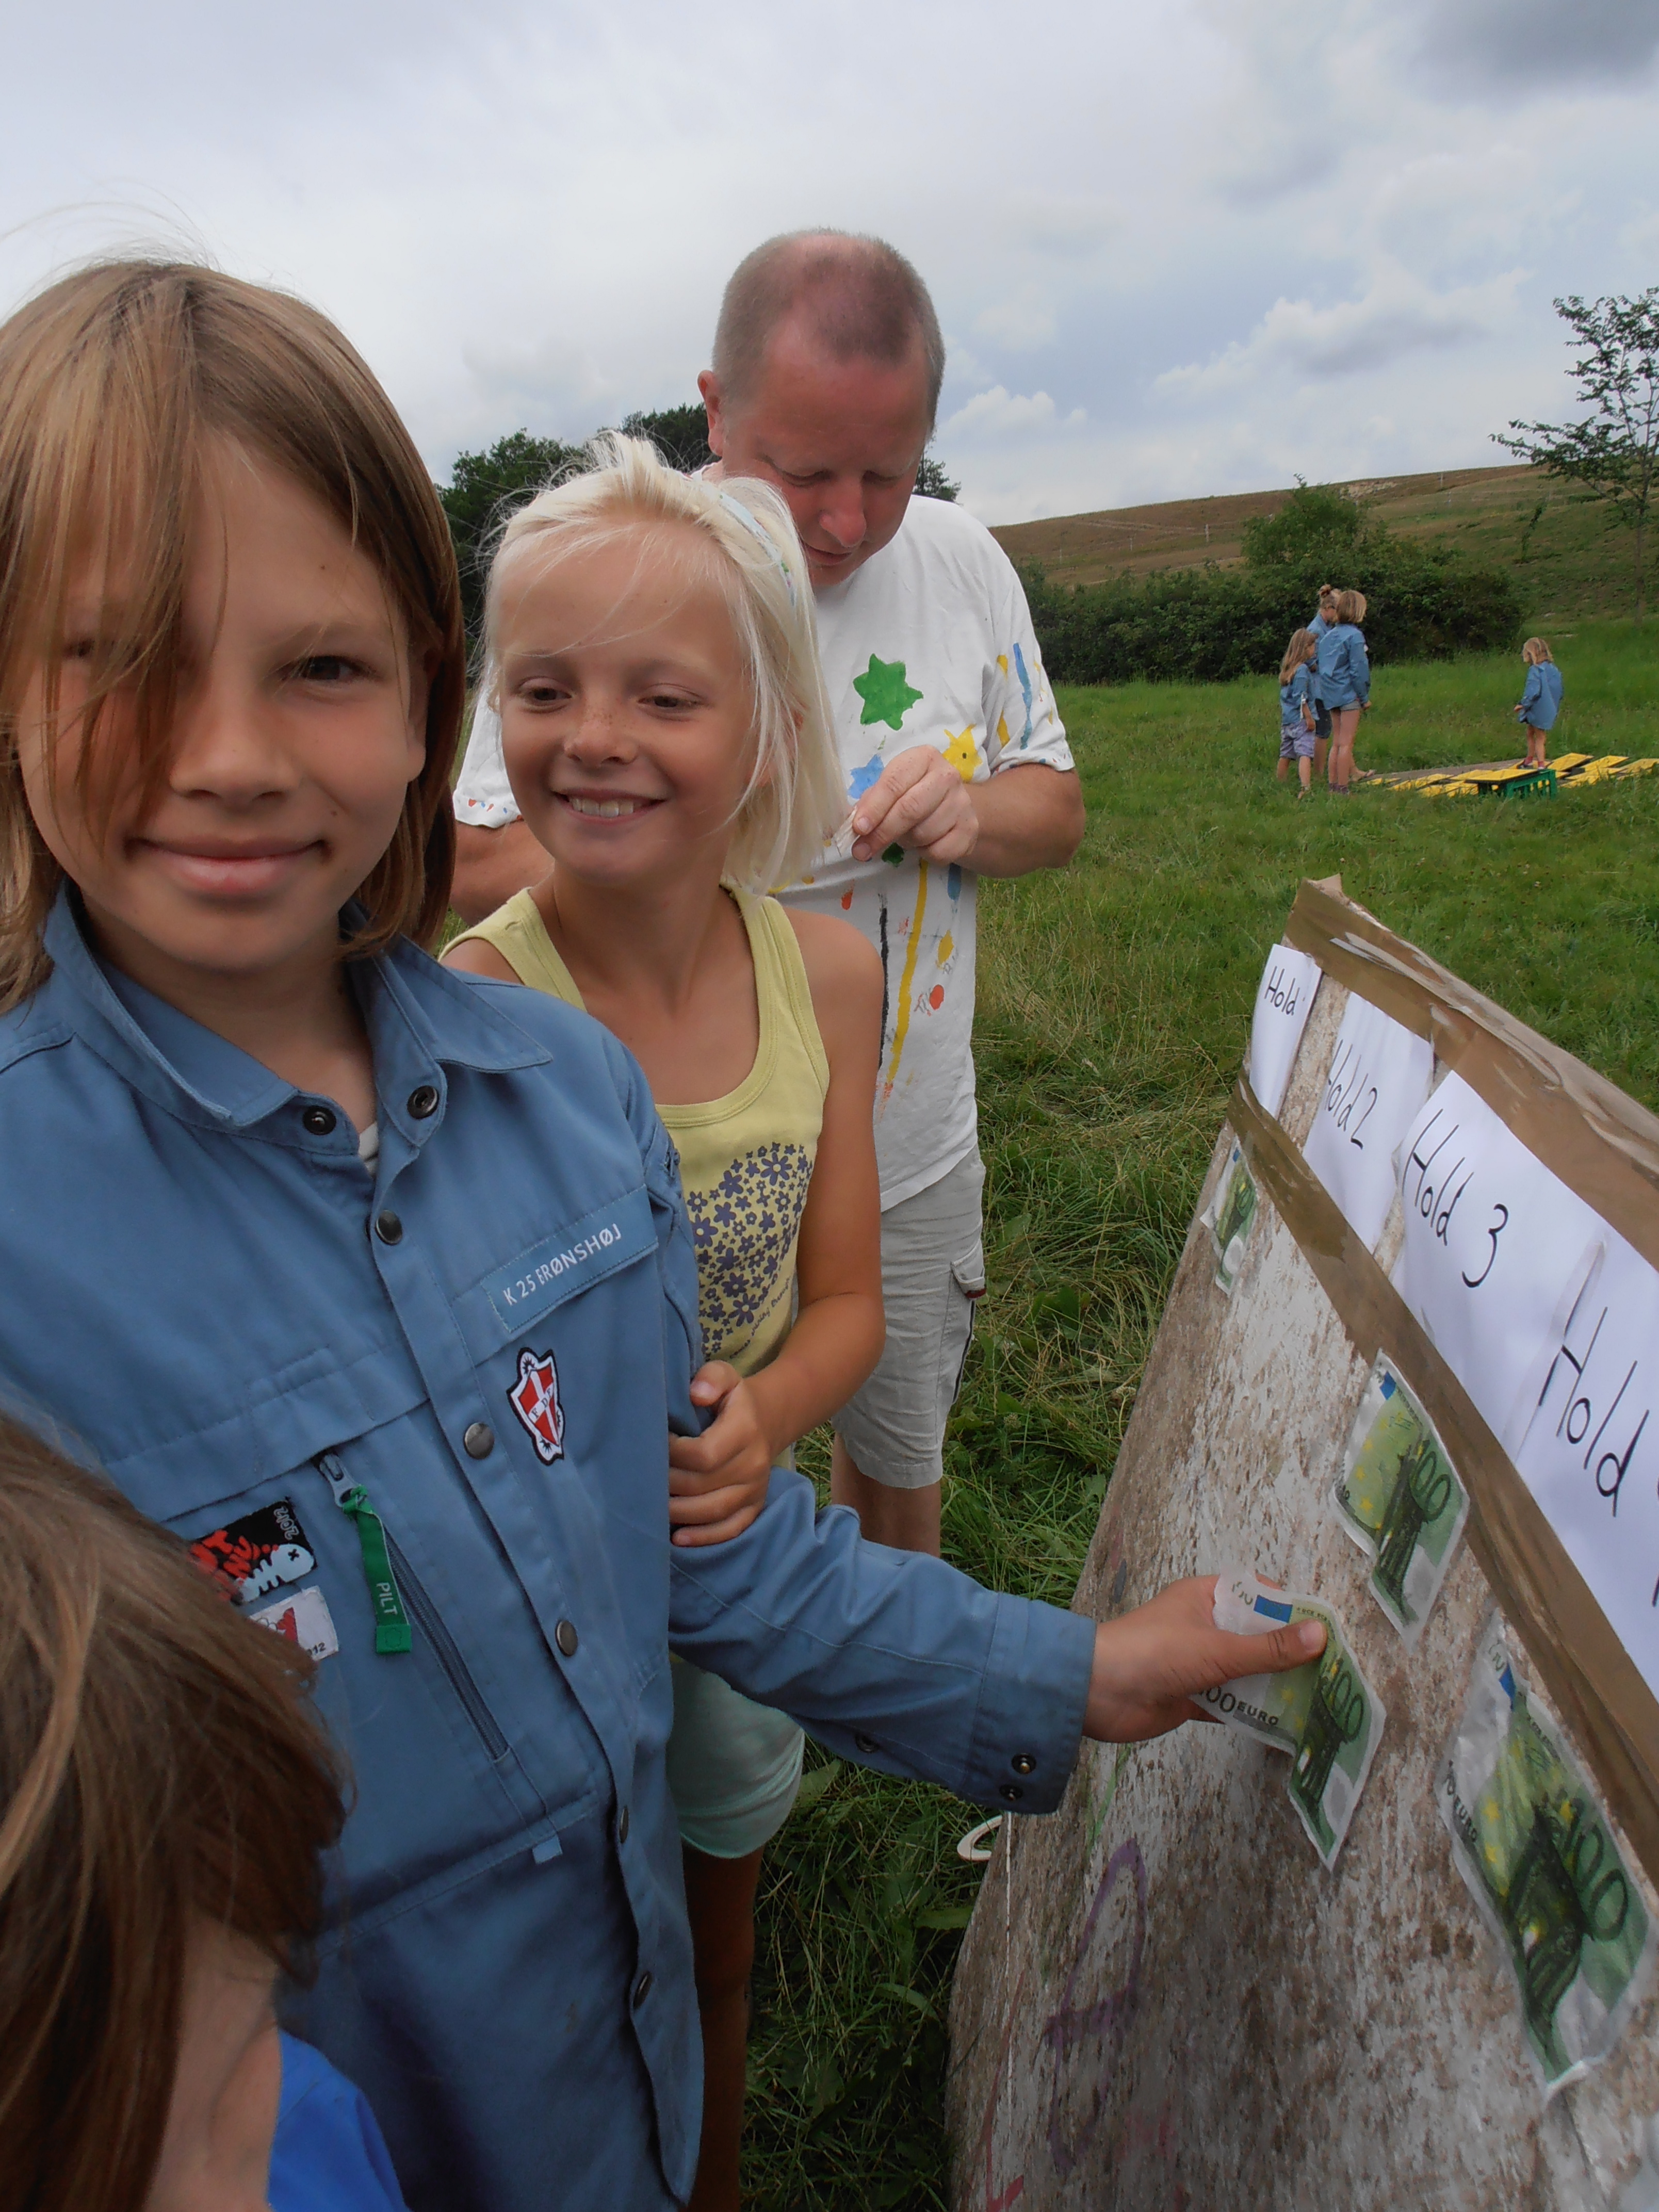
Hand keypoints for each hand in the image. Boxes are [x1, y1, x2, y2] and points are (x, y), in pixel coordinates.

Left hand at [669, 1365, 774, 1545]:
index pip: (702, 1454)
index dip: (672, 1455)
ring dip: (678, 1513)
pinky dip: (704, 1538)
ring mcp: (755, 1489)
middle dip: (666, 1485)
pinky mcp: (754, 1507)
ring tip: (651, 1508)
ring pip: (712, 1511)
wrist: (767, 1420)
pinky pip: (730, 1529)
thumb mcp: (725, 1376)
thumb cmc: (733, 1399)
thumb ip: (710, 1379)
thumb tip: (695, 1394)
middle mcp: (753, 1464)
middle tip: (641, 1479)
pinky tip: (678, 1539)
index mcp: (744, 1431)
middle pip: (701, 1486)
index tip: (652, 1445)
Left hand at [850, 746, 979, 864]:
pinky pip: (939, 851)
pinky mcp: (970, 829)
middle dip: (883, 832)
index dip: (874, 808)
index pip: (894, 783)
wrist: (955, 806)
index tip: (859, 828)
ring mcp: (962, 803)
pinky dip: (925, 853)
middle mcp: (946, 776)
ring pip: (923, 833)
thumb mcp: (891, 789)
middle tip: (862, 850)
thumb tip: (855, 824)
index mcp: (923, 758)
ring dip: (906, 842)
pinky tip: (924, 844)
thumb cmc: (915, 793)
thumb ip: (871, 802)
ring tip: (905, 836)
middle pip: (910, 809)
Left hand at [1082, 1576, 1324, 1742]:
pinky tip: (1284, 1727)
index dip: (1288, 1609)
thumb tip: (1320, 1635)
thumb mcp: (1218, 1648)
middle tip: (1328, 1674)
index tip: (1323, 1631)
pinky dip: (1252, 1713)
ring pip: (1245, 1672)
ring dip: (1272, 1686)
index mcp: (1204, 1597)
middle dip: (1286, 1654)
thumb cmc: (1153, 1652)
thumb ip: (1269, 1648)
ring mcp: (1196, 1663)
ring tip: (1316, 1702)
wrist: (1096, 1692)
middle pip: (1254, 1637)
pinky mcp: (1191, 1697)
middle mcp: (1202, 1626)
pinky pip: (1230, 1703)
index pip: (1256, 1594)